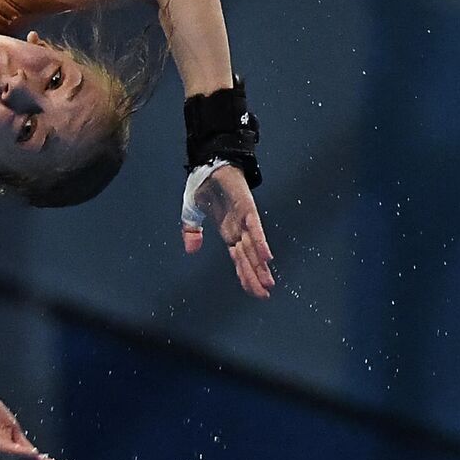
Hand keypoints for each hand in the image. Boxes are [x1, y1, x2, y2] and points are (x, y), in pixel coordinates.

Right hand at [181, 166, 274, 297]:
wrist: (209, 164)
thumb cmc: (204, 186)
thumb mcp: (192, 213)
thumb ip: (192, 232)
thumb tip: (191, 249)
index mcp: (228, 232)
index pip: (239, 259)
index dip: (245, 275)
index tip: (254, 292)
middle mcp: (238, 229)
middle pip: (248, 258)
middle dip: (255, 277)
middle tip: (264, 294)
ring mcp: (244, 220)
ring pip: (253, 248)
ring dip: (260, 265)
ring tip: (268, 283)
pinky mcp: (247, 208)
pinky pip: (255, 228)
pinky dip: (260, 242)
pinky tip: (266, 256)